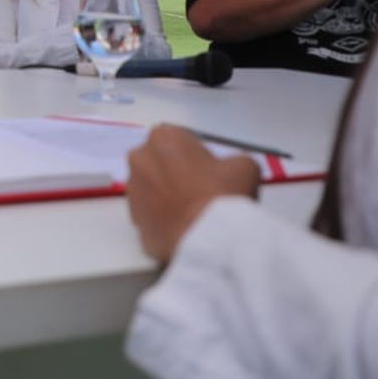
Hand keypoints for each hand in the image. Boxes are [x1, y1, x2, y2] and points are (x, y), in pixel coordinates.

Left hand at [126, 125, 260, 264]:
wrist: (209, 240)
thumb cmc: (224, 194)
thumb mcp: (245, 167)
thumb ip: (232, 160)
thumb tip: (228, 170)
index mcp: (163, 138)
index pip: (179, 140)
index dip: (196, 155)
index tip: (209, 171)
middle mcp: (140, 159)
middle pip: (159, 161)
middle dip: (175, 171)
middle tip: (200, 190)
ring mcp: (133, 190)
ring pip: (151, 188)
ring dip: (166, 195)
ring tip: (192, 212)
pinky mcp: (133, 218)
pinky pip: (149, 213)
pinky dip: (162, 218)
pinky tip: (182, 227)